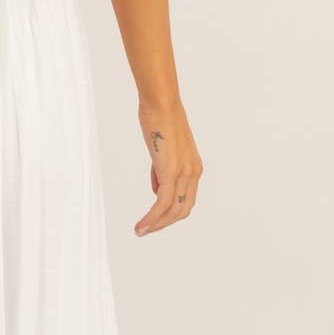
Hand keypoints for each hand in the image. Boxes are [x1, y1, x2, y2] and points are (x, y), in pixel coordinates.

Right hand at [135, 105, 201, 236]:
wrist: (160, 103)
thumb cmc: (159, 120)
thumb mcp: (163, 150)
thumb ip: (162, 171)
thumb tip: (158, 189)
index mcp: (194, 168)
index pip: (186, 200)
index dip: (170, 215)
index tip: (153, 220)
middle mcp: (193, 172)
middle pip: (182, 210)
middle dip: (163, 224)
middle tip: (145, 230)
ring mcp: (184, 173)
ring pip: (173, 211)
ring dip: (156, 225)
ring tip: (139, 231)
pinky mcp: (171, 171)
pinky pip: (162, 203)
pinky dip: (151, 218)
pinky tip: (140, 225)